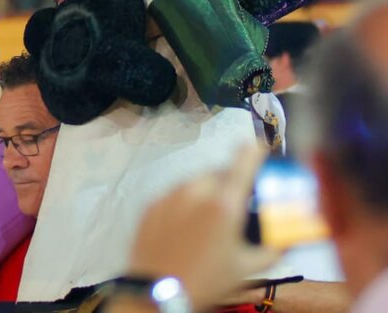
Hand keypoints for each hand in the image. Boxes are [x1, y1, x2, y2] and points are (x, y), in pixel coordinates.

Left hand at [127, 146, 279, 310]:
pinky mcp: (152, 203)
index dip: (255, 152)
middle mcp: (194, 191)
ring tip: (213, 219)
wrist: (158, 292)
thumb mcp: (249, 267)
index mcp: (223, 203)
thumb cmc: (206, 281)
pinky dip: (186, 202)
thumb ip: (276, 247)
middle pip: (220, 172)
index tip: (261, 151)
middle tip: (239, 203)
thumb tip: (292, 235)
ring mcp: (170, 195)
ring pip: (196, 181)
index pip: (243, 159)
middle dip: (232, 182)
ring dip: (209, 191)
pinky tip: (190, 225)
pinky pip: (175, 194)